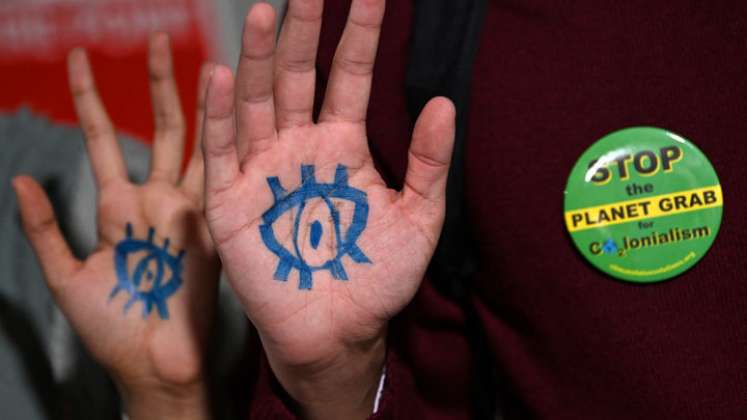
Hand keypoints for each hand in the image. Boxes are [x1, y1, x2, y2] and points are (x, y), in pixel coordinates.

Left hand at [13, 34, 216, 419]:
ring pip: (200, 142)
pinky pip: (222, 177)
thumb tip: (19, 180)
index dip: (90, 99)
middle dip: (158, 82)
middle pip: (163, 128)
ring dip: (202, 101)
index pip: (107, 139)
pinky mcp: (217, 226)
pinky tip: (236, 110)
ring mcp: (192, 209)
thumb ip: (44, 230)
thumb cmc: (112, 329)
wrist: (154, 364)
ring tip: (208, 58)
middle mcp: (160, 200)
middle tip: (158, 37)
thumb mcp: (66, 277)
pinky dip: (228, 142)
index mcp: (121, 207)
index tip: (79, 58)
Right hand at [201, 1, 454, 417]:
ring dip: (255, 59)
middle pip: (295, 75)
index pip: (348, 75)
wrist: (338, 333)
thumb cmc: (377, 279)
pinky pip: (222, 151)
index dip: (359, 34)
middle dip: (301, 29)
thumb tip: (444, 101)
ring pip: (256, 102)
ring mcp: (262, 171)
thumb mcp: (418, 219)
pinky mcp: (230, 203)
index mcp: (343, 145)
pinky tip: (221, 74)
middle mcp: (299, 147)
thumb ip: (428, 163)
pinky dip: (220, 115)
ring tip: (262, 13)